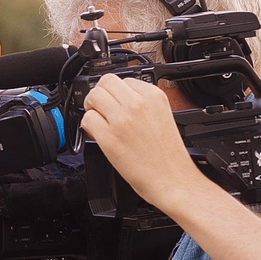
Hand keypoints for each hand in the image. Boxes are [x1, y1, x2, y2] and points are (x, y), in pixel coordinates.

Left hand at [81, 76, 203, 209]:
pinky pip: (87, 119)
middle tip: (101, 107)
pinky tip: (96, 133)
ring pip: (94, 96)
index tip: (116, 103)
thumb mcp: (163, 117)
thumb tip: (120, 101)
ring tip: (98, 118)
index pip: (125, 79)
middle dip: (100, 93)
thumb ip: (143, 104)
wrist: (173, 180)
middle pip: (106, 82)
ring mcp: (122, 119)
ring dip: (92, 106)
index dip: (117, 93)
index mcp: (154, 96)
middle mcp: (138, 104)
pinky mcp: (109, 137)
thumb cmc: (169, 156)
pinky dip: (88, 125)